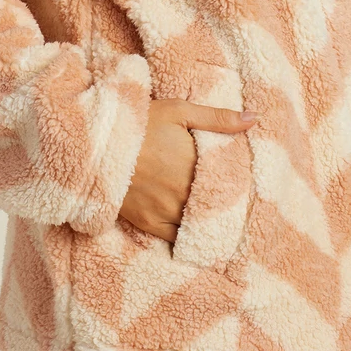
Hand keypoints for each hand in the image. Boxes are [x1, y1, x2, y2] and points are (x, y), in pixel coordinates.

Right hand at [119, 99, 258, 242]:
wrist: (96, 144)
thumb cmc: (139, 123)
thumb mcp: (179, 111)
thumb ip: (218, 118)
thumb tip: (254, 118)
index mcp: (195, 166)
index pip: (229, 184)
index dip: (240, 186)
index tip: (247, 185)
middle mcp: (183, 194)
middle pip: (216, 207)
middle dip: (226, 206)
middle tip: (239, 206)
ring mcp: (165, 211)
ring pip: (198, 226)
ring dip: (209, 223)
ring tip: (222, 221)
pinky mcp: (148, 223)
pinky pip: (175, 239)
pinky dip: (188, 237)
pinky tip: (197, 233)